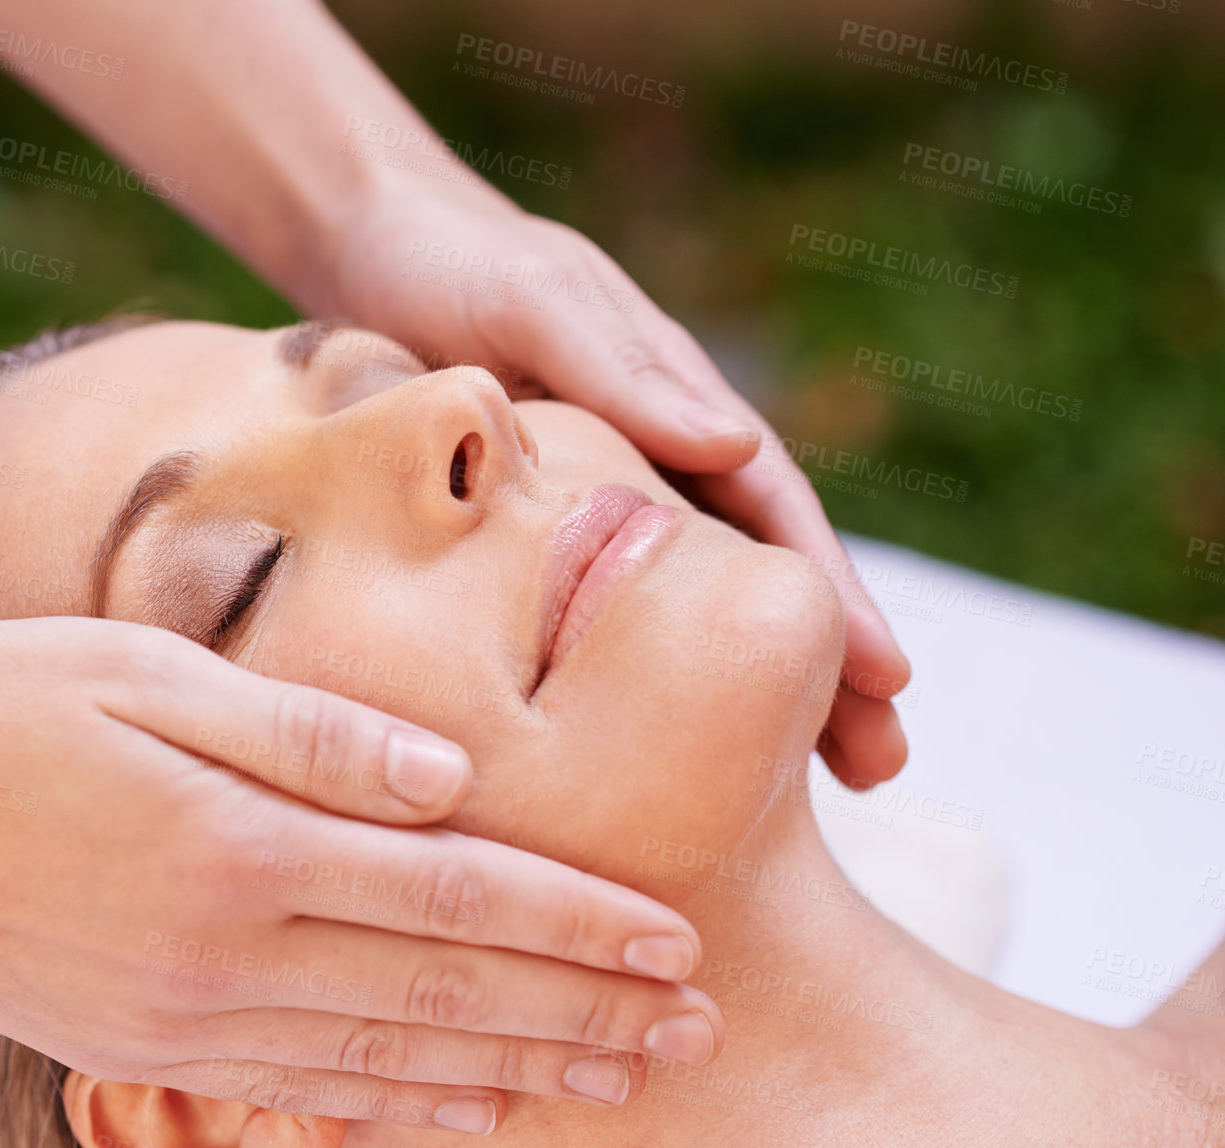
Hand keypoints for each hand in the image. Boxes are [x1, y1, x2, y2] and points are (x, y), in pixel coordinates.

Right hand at [0, 617, 720, 1132]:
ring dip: (515, 1070)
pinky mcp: (135, 1048)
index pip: (453, 893)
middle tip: (694, 1024)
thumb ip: (306, 729)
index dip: (574, 922)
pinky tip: (467, 1110)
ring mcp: (177, 1019)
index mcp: (238, 846)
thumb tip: (452, 777)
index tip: (675, 941)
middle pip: (443, 991)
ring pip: (388, 1059)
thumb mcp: (141, 672)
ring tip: (620, 1079)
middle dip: (580, 1010)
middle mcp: (221, 953)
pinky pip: (299, 1091)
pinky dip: (400, 1106)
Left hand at [330, 186, 910, 787]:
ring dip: (742, 684)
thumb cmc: (456, 263)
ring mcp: (597, 499)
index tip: (890, 682)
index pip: (774, 512)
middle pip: (753, 575)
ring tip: (800, 789)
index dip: (834, 596)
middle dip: (822, 667)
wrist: (367, 248)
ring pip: (683, 606)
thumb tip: (737, 441)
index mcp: (675, 405)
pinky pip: (596, 611)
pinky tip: (648, 737)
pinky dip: (639, 671)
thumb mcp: (539, 304)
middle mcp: (653, 458)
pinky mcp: (529, 530)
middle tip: (882, 772)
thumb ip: (623, 369)